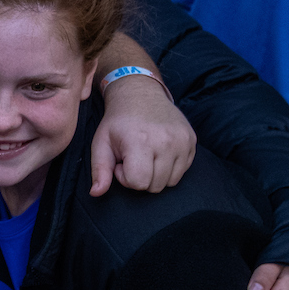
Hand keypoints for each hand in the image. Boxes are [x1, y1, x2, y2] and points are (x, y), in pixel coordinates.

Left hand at [91, 76, 195, 195]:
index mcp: (141, 141)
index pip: (138, 183)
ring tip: (145, 155)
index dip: (125, 178)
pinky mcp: (192, 141)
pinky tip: (158, 152)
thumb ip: (99, 170)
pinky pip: (182, 171)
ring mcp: (183, 141)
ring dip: (155, 175)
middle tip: (132, 158)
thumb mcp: (101, 143)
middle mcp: (166, 141)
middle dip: (140, 178)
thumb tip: (96, 193)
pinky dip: (169, 168)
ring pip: (170, 182)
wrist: (140, 95)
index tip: (120, 163)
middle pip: (154, 186)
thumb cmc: (118, 123)